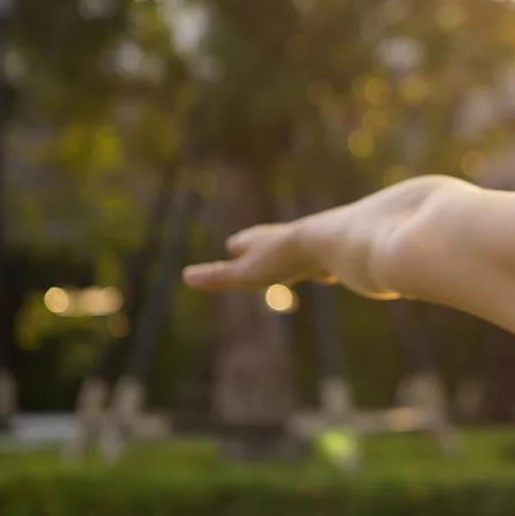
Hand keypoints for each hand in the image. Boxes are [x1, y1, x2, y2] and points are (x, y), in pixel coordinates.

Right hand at [182, 221, 332, 291]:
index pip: (244, 242)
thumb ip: (218, 276)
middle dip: (262, 248)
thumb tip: (185, 276)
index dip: (239, 246)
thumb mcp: (246, 274)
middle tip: (258, 249)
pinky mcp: (329, 254)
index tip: (233, 246)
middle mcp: (282, 238)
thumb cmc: (282, 259)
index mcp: (260, 240)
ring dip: (290, 257)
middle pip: (268, 244)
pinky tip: (328, 274)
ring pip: (295, 252)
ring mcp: (307, 245)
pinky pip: (322, 261)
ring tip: (292, 264)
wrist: (327, 244)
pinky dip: (319, 267)